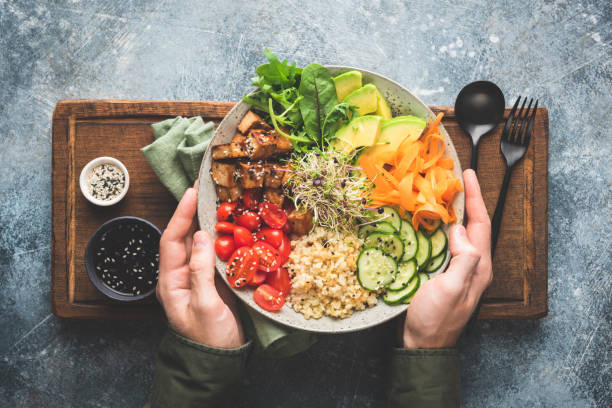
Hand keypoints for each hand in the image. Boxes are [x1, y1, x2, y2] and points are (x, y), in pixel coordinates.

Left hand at [157, 186, 244, 347]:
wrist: (220, 362)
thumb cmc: (209, 338)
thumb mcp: (204, 306)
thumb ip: (200, 271)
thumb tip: (200, 236)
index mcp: (170, 281)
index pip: (171, 240)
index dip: (180, 214)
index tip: (192, 192)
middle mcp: (181, 275)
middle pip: (184, 237)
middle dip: (193, 211)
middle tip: (206, 188)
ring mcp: (198, 278)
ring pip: (201, 243)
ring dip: (209, 222)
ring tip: (220, 201)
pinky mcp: (214, 281)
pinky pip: (217, 254)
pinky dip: (224, 238)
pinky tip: (234, 227)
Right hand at [402, 169, 491, 348]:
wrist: (422, 345)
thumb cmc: (435, 320)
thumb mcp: (451, 290)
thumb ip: (463, 259)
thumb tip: (460, 229)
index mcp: (479, 266)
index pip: (481, 223)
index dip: (475, 197)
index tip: (468, 174)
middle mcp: (472, 265)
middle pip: (474, 224)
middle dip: (467, 199)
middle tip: (454, 177)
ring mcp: (458, 269)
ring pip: (460, 232)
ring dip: (453, 210)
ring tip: (442, 192)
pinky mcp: (444, 272)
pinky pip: (446, 242)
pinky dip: (440, 225)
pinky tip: (429, 220)